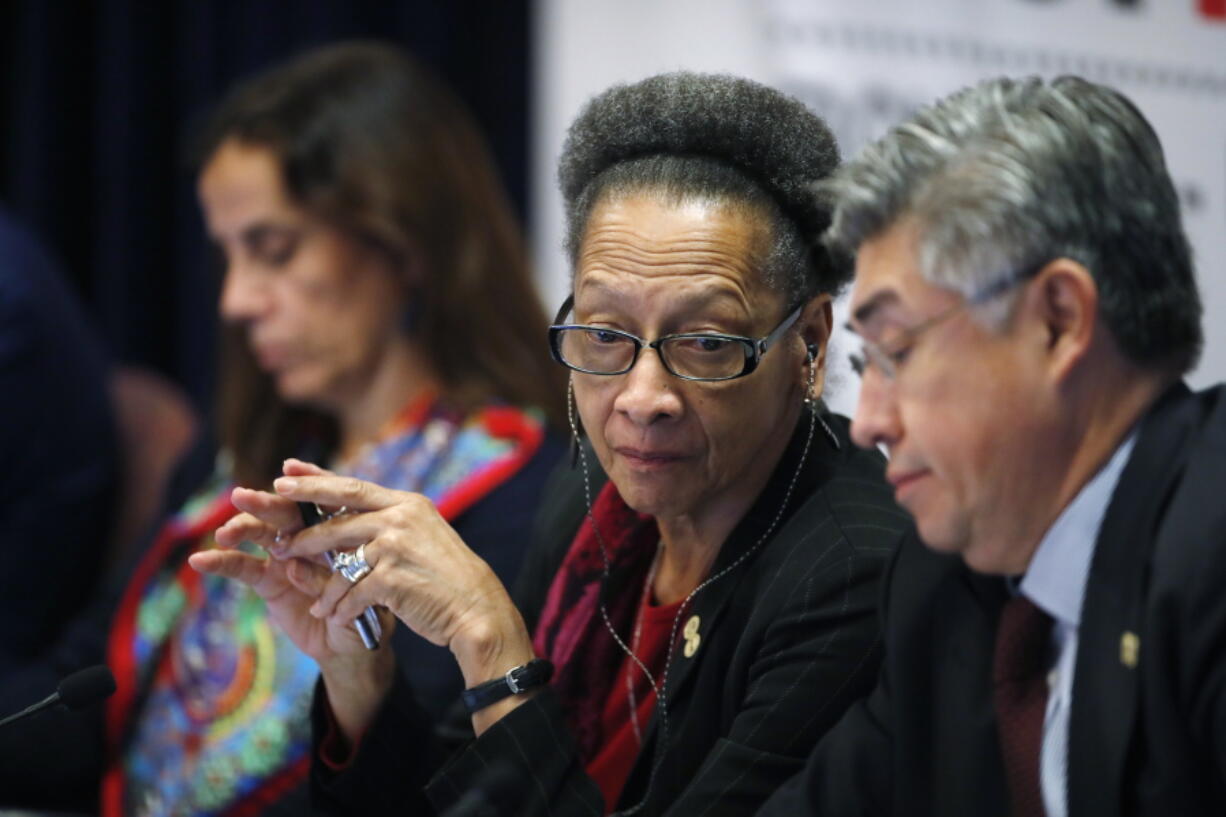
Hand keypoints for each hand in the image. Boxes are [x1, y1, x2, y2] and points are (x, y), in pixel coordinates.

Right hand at [190, 459, 394, 738]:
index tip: (290, 468)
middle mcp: (310, 535)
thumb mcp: (358, 590)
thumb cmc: (366, 608)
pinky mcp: (268, 580)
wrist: (352, 644)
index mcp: (340, 527)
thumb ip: (329, 575)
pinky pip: (243, 568)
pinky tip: (200, 560)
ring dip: (240, 528)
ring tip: (225, 534)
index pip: (324, 498)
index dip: (308, 481)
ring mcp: (286, 555)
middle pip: (286, 511)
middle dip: (264, 503)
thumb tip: (293, 567)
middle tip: (241, 496)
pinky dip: (221, 563)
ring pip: (261, 534)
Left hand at [269, 469, 538, 731]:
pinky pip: (352, 592)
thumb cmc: (446, 576)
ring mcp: (395, 546)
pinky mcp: (391, 577)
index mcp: (406, 503)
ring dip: (318, 581)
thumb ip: (390, 522)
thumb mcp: (423, 535)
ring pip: (340, 560)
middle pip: (337, 516)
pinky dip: (340, 606)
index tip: (285, 471)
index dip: (315, 479)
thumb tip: (349, 515)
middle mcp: (400, 517)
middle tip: (274, 534)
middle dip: (302, 525)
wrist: (477, 608)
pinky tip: (333, 616)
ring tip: (308, 596)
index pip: (351, 486)